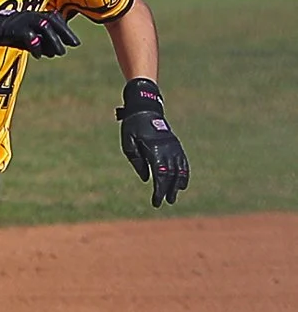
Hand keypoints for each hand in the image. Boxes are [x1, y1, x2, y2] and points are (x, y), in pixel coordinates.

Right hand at [0, 9, 80, 59]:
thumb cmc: (7, 33)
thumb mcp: (26, 37)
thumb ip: (40, 42)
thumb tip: (53, 52)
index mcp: (34, 15)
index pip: (55, 18)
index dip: (66, 29)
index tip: (75, 42)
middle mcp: (31, 15)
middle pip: (53, 22)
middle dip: (65, 33)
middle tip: (75, 45)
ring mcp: (23, 21)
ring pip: (44, 28)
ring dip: (54, 41)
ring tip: (59, 53)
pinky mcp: (15, 29)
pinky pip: (29, 37)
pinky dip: (36, 46)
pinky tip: (39, 56)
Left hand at [116, 78, 189, 206]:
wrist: (145, 109)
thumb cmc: (133, 127)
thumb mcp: (128, 144)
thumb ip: (137, 161)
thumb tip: (146, 178)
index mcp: (154, 149)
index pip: (160, 175)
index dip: (159, 190)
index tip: (157, 201)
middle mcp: (167, 149)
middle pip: (171, 175)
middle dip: (168, 190)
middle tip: (166, 202)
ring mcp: (173, 146)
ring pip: (180, 169)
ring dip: (177, 184)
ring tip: (174, 196)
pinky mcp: (176, 145)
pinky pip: (183, 161)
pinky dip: (184, 173)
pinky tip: (182, 183)